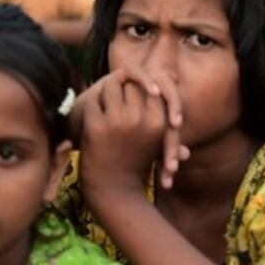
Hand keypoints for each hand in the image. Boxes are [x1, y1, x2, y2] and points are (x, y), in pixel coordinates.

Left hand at [69, 67, 189, 190]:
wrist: (113, 189)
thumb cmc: (137, 161)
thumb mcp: (157, 137)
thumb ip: (162, 109)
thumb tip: (171, 75)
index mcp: (159, 122)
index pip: (151, 86)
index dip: (143, 83)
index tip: (135, 87)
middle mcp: (141, 120)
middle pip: (132, 84)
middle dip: (126, 85)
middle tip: (119, 87)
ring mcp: (118, 122)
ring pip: (112, 87)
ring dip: (108, 90)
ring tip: (106, 96)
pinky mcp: (96, 127)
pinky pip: (94, 101)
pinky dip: (93, 103)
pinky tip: (93, 111)